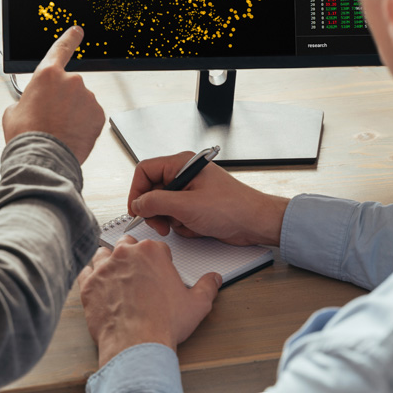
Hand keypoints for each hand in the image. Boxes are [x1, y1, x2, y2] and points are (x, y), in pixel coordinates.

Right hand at [2, 26, 104, 163]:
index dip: (70, 38)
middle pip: (69, 85)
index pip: (61, 48)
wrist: (43, 158)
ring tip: (59, 130)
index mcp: (47, 74)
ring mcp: (87, 97)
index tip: (77, 31)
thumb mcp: (14, 111)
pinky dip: (83, 124)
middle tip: (50, 118)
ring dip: (73, 113)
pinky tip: (71, 134)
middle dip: (62, 99)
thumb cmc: (27, 136)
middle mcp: (71, 81)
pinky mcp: (98, 114)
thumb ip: (27, 98)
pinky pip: (91, 115)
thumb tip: (32, 103)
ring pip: (81, 102)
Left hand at [78, 235, 221, 366]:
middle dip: (132, 255)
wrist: (136, 344)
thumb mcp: (197, 305)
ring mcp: (104, 268)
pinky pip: (85, 272)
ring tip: (117, 278)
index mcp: (152, 252)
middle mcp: (125, 254)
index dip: (159, 260)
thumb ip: (207, 287)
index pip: (156, 246)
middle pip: (127, 244)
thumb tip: (214, 279)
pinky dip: (91, 277)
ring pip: (103, 254)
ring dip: (109, 262)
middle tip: (138, 273)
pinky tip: (99, 286)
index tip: (159, 272)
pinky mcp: (88, 284)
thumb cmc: (164, 324)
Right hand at [128, 152, 288, 246]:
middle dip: (155, 210)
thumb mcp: (187, 205)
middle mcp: (184, 174)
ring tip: (185, 225)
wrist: (256, 223)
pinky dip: (182, 225)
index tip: (136, 210)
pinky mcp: (195, 206)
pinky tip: (196, 227)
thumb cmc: (232, 208)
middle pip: (152, 190)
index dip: (136, 191)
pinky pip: (175, 216)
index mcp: (181, 164)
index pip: (145, 170)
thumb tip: (137, 204)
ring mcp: (189, 191)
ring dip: (170, 220)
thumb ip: (156, 203)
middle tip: (160, 224)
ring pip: (162, 206)